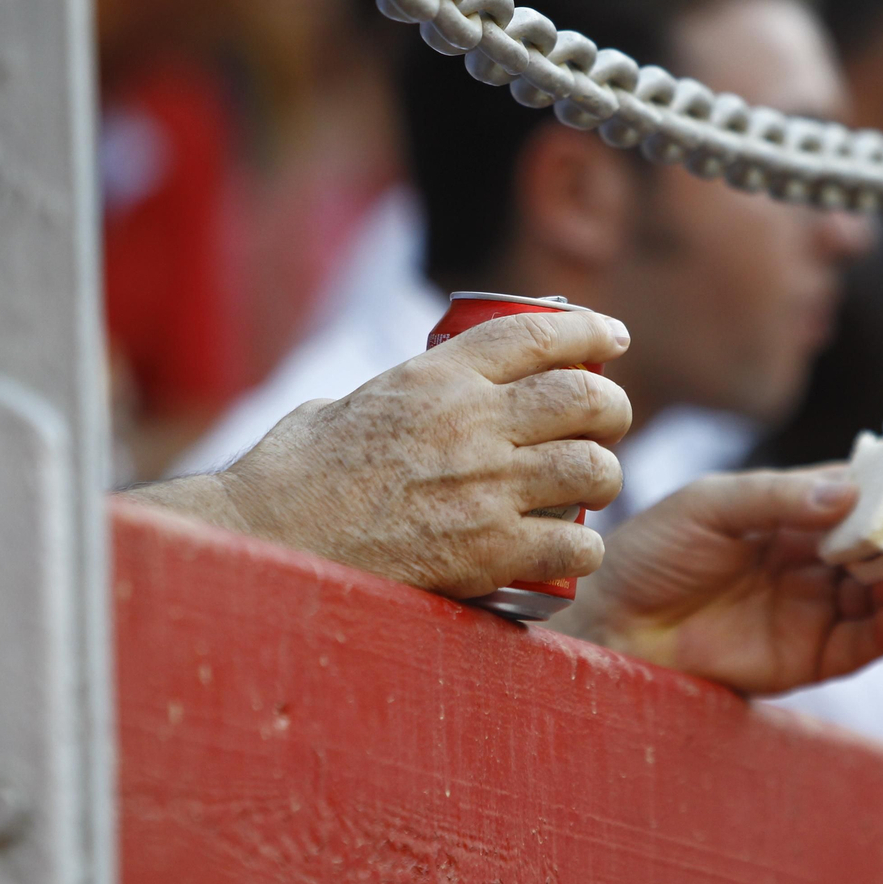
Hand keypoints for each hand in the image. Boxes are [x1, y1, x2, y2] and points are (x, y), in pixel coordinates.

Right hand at [127, 310, 632, 597]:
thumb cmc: (294, 474)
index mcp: (436, 377)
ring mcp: (485, 489)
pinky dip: (586, 547)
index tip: (613, 337)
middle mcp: (471, 423)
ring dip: (605, 475)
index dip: (587, 330)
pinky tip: (575, 548)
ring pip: (592, 468)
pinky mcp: (487, 553)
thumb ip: (401, 394)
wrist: (269, 542)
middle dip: (612, 407)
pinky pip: (575, 545)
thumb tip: (426, 397)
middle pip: (583, 397)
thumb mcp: (347, 402)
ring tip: (596, 484)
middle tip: (611, 420)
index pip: (537, 334)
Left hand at [558, 467, 882, 694]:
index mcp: (791, 513)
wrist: (612, 622)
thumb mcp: (710, 506)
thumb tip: (850, 492)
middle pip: (882, 546)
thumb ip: (777, 497)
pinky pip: (865, 644)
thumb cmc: (651, 553)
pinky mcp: (808, 656)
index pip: (860, 496)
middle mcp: (810, 558)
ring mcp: (812, 607)